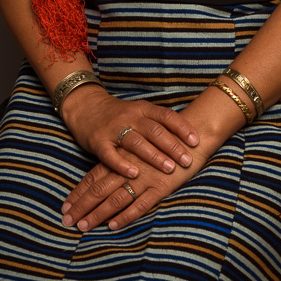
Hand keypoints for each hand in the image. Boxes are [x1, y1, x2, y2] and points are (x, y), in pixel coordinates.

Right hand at [61, 83, 199, 180]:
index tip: (196, 141)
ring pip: (136, 142)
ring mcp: (113, 129)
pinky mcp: (98, 141)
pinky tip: (134, 174)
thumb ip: (158, 124)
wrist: (85, 106)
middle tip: (188, 160)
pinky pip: (111, 154)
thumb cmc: (118, 114)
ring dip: (154, 156)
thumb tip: (187, 138)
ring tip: (169, 168)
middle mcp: (130, 117)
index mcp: (143, 109)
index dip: (182, 128)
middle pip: (155, 131)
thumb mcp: (139, 112)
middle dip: (173, 146)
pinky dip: (122, 164)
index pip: (166, 116)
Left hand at [61, 142, 211, 231]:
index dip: (79, 193)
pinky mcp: (160, 186)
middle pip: (99, 188)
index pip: (94, 177)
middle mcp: (129, 167)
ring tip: (83, 227)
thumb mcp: (142, 146)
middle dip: (82, 206)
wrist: (195, 132)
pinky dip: (125, 216)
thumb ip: (126, 160)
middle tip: (66, 221)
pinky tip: (113, 226)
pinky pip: (140, 204)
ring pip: (115, 198)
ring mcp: (144, 177)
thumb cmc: (168, 139)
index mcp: (122, 156)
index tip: (65, 207)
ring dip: (97, 214)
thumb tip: (108, 177)